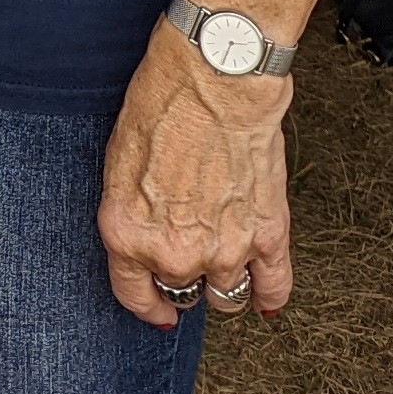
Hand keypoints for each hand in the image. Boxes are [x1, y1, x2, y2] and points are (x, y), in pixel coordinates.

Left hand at [100, 16, 294, 324]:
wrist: (213, 81)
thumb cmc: (162, 105)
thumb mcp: (118, 161)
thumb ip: (132, 210)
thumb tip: (143, 234)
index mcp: (128, 233)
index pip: (133, 295)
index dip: (147, 307)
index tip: (156, 313)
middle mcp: (175, 252)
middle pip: (182, 292)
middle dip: (182, 278)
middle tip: (186, 259)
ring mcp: (226, 249)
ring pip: (227, 297)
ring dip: (224, 284)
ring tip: (222, 265)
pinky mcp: (269, 236)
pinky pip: (274, 287)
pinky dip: (270, 295)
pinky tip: (266, 298)